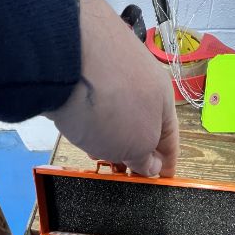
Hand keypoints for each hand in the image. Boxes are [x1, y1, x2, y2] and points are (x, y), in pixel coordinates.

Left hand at [47, 0, 178, 176]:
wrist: (64, 55)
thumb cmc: (110, 103)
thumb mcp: (136, 145)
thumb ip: (145, 159)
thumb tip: (150, 166)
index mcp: (162, 97)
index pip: (170, 137)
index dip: (166, 162)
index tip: (160, 179)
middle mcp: (140, 75)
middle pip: (141, 121)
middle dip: (133, 149)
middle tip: (121, 170)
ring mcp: (109, 64)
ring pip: (115, 109)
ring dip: (109, 133)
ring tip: (95, 150)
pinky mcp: (80, 59)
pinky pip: (91, 94)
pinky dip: (88, 113)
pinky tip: (77, 124)